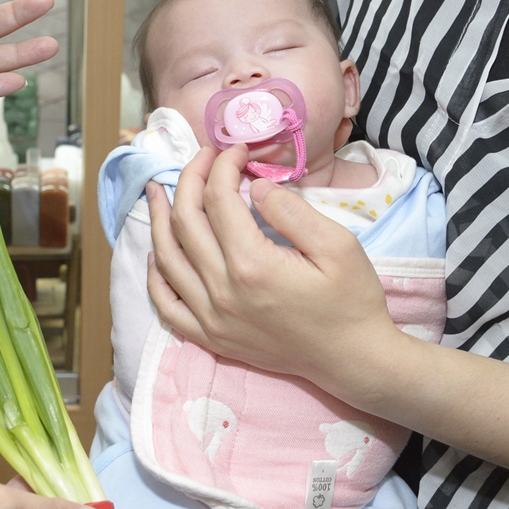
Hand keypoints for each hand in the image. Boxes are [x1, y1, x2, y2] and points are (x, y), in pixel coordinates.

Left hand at [147, 144, 399, 402]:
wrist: (352, 359)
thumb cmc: (352, 301)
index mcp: (252, 265)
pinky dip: (155, 275)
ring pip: (166, 259)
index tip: (237, 150)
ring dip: (159, 219)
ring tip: (158, 191)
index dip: (223, 165)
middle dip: (190, 180)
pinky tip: (158, 252)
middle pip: (186, 222)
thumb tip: (254, 186)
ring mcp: (212, 318)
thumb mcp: (338, 245)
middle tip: (203, 159)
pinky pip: (167, 305)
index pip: (218, 199)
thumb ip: (291, 211)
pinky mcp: (212, 337)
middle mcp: (222, 292)